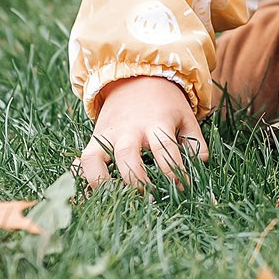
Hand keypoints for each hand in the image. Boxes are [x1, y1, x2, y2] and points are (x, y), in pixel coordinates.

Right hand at [78, 75, 208, 191]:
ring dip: (99, 181)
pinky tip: (83, 193)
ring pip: (94, 159)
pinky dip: (77, 176)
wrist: (137, 77)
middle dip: (136, 179)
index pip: (165, 150)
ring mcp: (107, 136)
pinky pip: (80, 160)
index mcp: (156, 123)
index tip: (183, 188)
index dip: (174, 172)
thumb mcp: (186, 117)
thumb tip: (201, 166)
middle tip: (148, 199)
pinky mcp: (93, 141)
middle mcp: (129, 130)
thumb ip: (196, 142)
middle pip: (127, 155)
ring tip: (111, 201)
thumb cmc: (166, 105)